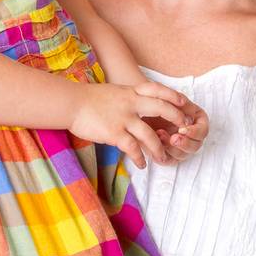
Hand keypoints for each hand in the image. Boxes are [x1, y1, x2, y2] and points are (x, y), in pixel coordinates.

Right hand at [70, 82, 193, 167]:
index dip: (173, 96)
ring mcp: (123, 118)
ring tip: (163, 158)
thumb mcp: (114, 92)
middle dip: (176, 118)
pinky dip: (140, 158)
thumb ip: (129, 97)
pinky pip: (133, 148)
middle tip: (183, 129)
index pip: (158, 90)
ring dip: (159, 148)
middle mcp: (131, 103)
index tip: (184, 103)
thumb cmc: (89, 99)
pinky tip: (142, 165)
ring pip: (150, 134)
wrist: (70, 103)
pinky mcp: (114, 133)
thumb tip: (139, 102)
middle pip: (162, 108)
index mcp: (131, 92)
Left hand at [155, 100, 207, 162]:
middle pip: (195, 146)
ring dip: (171, 148)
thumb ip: (178, 100)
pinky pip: (168, 160)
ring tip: (159, 135)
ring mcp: (181, 147)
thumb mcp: (169, 99)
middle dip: (184, 143)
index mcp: (197, 122)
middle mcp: (191, 136)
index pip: (203, 131)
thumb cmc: (158, 105)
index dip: (194, 132)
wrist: (143, 112)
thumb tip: (182, 103)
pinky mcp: (169, 155)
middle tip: (174, 138)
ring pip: (182, 155)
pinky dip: (161, 154)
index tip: (183, 129)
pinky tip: (154, 145)